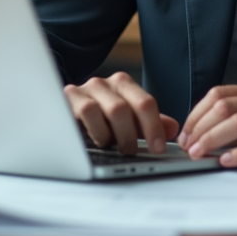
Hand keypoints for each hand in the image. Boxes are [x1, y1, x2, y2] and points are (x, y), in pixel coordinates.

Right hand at [64, 72, 179, 154]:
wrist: (62, 111)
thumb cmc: (98, 118)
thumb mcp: (126, 122)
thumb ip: (149, 124)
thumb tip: (173, 129)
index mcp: (124, 84)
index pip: (146, 103)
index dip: (154, 128)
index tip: (158, 148)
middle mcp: (105, 83)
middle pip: (125, 108)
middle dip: (131, 135)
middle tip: (132, 152)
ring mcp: (86, 89)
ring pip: (105, 110)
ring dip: (111, 135)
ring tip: (110, 145)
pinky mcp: (68, 97)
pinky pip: (85, 112)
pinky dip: (93, 131)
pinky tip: (94, 139)